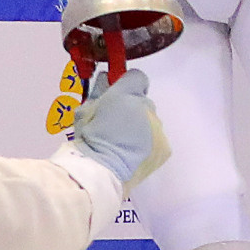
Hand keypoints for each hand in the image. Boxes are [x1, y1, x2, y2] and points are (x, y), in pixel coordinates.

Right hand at [67, 71, 169, 191]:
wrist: (102, 171)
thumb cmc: (89, 138)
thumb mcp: (85, 109)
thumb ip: (99, 90)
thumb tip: (106, 77)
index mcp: (126, 93)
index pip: (136, 77)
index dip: (126, 87)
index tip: (117, 99)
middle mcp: (147, 106)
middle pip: (143, 102)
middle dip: (132, 110)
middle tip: (116, 126)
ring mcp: (158, 127)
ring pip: (150, 122)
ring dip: (140, 128)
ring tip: (124, 144)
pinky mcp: (165, 148)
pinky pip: (157, 140)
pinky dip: (148, 145)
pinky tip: (134, 154)